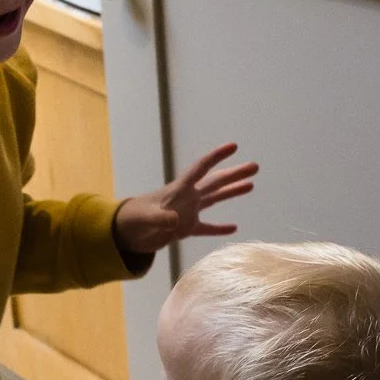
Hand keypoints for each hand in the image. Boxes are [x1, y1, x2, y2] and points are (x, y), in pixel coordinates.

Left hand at [114, 142, 258, 253]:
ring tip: (251, 184)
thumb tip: (175, 221)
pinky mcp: (186, 228)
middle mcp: (187, 198)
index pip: (200, 169)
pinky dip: (219, 227)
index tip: (233, 146)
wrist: (124, 232)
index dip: (216, 157)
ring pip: (215, 198)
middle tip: (255, 166)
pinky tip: (234, 227)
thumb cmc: (133, 221)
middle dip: (234, 174)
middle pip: (215, 182)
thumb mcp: (146, 219)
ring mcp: (188, 212)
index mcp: (178, 190)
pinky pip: (207, 227)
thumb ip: (160, 219)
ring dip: (232, 192)